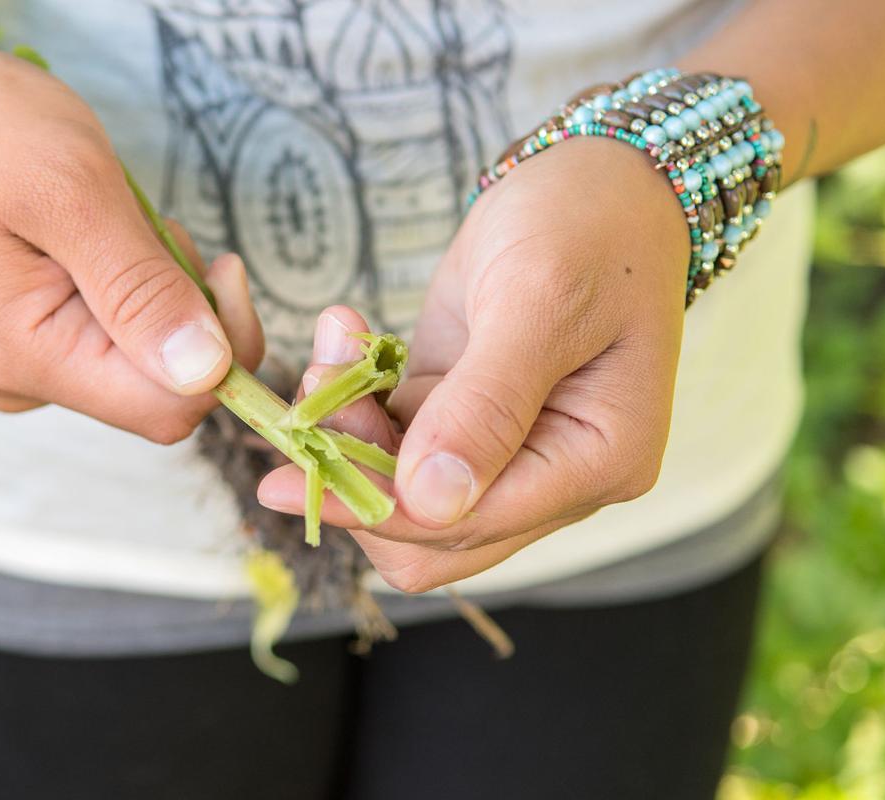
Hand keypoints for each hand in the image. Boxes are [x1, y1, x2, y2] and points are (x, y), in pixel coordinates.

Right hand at [0, 12, 261, 442]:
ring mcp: (27, 363)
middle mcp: (26, 381)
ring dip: (160, 289)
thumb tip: (208, 373)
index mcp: (30, 359)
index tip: (223, 266)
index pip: (172, 408)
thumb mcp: (73, 192)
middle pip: (163, 388)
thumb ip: (142, 290)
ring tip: (116, 219)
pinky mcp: (33, 337)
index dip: (223, 352)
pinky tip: (102, 234)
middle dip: (188, 310)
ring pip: (146, 358)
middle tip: (155, 228)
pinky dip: (134, 284)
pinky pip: (117, 333)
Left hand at [258, 138, 687, 591]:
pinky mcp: (460, 414)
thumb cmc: (588, 225)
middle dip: (356, 478)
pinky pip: (392, 442)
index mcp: (597, 462)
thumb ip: (487, 404)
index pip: (473, 525)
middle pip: (431, 536)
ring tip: (330, 351)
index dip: (379, 508)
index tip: (287, 479)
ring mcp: (506, 449)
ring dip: (347, 436)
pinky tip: (344, 342)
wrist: (597, 178)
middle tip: (314, 395)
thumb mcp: (538, 300)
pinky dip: (354, 404)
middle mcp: (555, 475)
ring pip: (400, 493)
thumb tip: (433, 501)